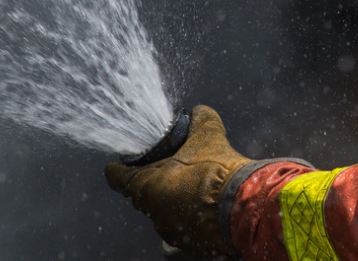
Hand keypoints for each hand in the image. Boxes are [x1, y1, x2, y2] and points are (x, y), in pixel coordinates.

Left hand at [105, 105, 251, 257]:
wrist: (244, 206)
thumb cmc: (220, 173)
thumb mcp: (209, 136)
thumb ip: (200, 120)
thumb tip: (198, 112)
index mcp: (149, 188)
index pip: (120, 179)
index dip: (117, 170)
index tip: (113, 166)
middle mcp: (155, 214)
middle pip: (144, 195)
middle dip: (153, 181)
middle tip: (166, 169)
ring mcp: (172, 231)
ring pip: (164, 212)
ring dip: (173, 199)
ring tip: (193, 186)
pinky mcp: (191, 244)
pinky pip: (182, 227)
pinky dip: (189, 215)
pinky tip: (205, 205)